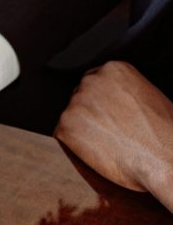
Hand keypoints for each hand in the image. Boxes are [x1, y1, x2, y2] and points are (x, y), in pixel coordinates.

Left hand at [54, 61, 172, 211]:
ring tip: (103, 142)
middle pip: (79, 97)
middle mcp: (91, 80)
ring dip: (80, 129)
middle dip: (87, 113)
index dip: (98, 101)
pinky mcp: (65, 126)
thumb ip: (121, 91)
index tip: (104, 113)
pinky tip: (92, 150)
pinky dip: (72, 144)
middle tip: (104, 130)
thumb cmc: (161, 131)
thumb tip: (108, 101)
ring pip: (69, 116)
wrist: (162, 155)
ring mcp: (76, 103)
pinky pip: (61, 135)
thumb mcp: (145, 95)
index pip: (94, 81)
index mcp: (114, 68)